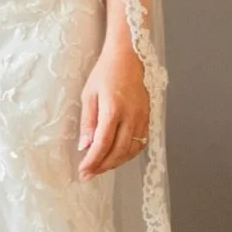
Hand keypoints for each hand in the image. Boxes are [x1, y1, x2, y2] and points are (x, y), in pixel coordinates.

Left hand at [77, 42, 150, 178]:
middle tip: (89, 175)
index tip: (83, 171)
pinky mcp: (148, 117)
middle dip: (103, 166)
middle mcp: (131, 116)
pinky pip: (141, 142)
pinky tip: (117, 156)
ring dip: (116, 163)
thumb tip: (85, 146)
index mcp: (113, 109)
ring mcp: (142, 117)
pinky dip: (129, 154)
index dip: (93, 161)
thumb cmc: (106, 72)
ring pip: (132, 150)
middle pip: (119, 151)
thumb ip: (88, 122)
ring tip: (101, 167)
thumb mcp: (89, 94)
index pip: (103, 144)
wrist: (129, 56)